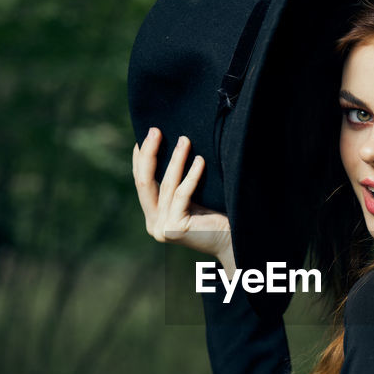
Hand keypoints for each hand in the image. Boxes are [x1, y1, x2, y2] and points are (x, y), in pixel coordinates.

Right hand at [132, 127, 234, 272]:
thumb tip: (172, 144)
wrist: (233, 242)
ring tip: (185, 139)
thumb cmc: (216, 217)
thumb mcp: (190, 198)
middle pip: (144, 182)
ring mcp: (162, 228)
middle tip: (155, 130)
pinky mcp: (175, 229)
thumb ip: (175, 183)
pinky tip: (200, 160)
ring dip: (175, 160)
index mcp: (153, 215)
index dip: (140, 158)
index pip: (141, 182)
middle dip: (149, 153)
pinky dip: (191, 175)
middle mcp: (153, 223)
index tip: (144, 135)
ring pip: (166, 186)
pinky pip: (182, 195)